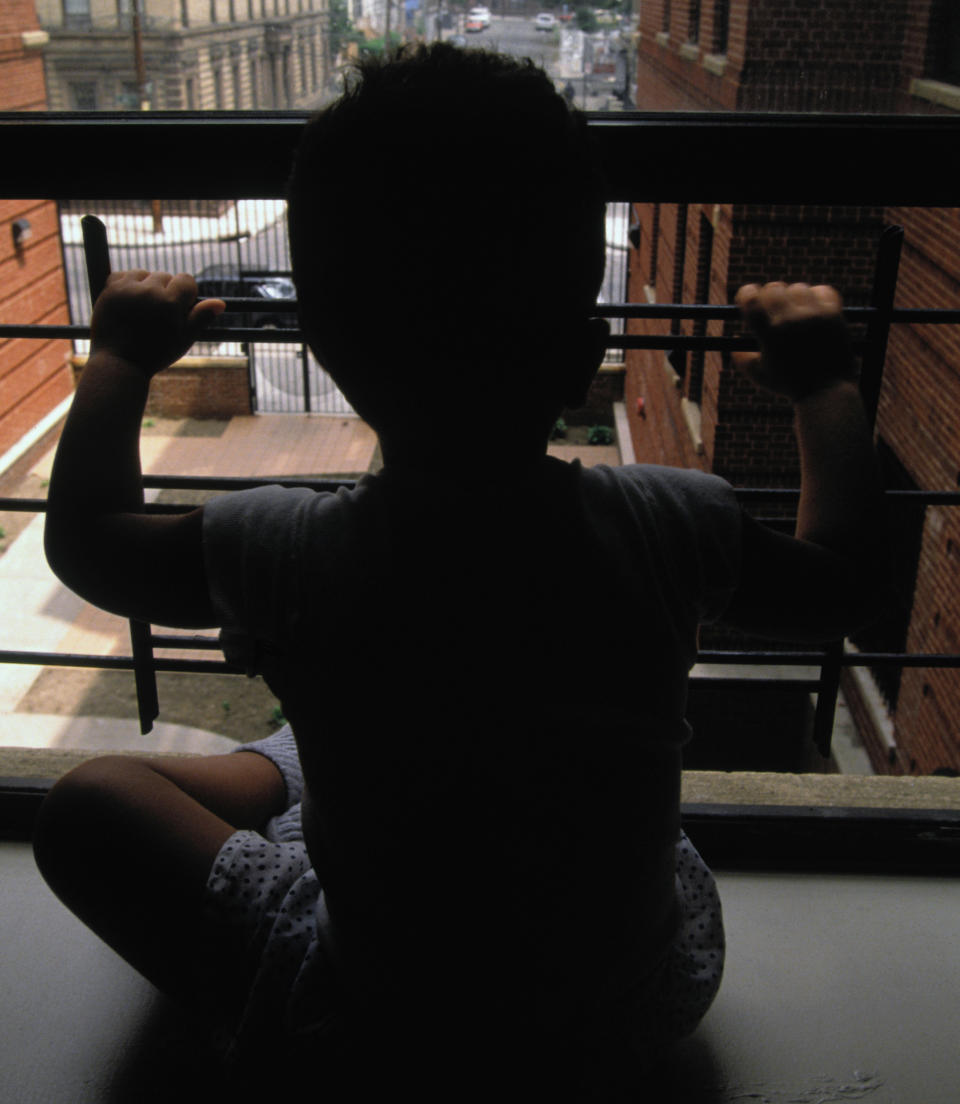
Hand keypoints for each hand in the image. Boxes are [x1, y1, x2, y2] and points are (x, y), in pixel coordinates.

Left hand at [90, 270, 224, 376]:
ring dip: (146, 285)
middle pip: (165, 276)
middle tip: (158, 314)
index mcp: (170, 302)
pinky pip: (124, 275)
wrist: (119, 363)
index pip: (186, 280)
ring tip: (143, 308)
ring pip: (144, 274)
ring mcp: (127, 288)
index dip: (186, 295)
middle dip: (166, 291)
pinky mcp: (109, 289)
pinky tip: (130, 302)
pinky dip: (128, 284)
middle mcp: (149, 291)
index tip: (179, 310)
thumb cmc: (155, 354)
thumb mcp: (183, 339)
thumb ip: (201, 317)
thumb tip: (220, 303)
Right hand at [733, 282, 856, 400]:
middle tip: (771, 306)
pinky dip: (816, 297)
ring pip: (798, 288)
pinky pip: (822, 291)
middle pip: (773, 289)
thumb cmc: (788, 384)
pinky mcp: (834, 315)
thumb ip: (740, 356)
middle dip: (768, 296)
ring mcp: (814, 316)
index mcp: (769, 335)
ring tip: (794, 312)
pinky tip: (813, 309)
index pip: (751, 299)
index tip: (747, 297)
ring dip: (792, 297)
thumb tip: (735, 336)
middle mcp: (791, 321)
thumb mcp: (758, 374)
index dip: (746, 294)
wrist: (826, 391)